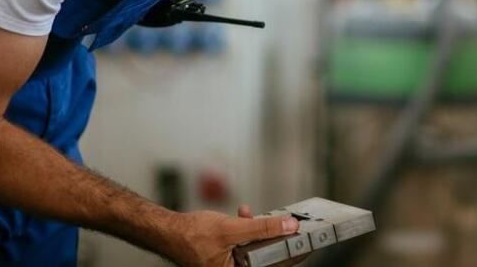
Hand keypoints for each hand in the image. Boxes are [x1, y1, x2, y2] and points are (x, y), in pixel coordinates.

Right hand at [166, 204, 299, 266]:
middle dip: (274, 236)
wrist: (168, 230)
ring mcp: (233, 263)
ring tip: (252, 215)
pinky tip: (243, 214)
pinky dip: (247, 228)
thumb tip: (289, 225)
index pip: (274, 265)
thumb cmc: (190, 236)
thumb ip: (262, 228)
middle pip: (267, 255)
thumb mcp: (232, 229)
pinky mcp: (229, 253)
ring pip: (257, 246)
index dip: (292, 252)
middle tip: (287, 222)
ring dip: (259, 229)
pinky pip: (246, 241)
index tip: (307, 240)